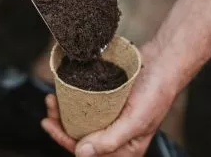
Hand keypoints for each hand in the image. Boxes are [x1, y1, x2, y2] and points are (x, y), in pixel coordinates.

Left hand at [41, 41, 177, 156]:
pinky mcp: (107, 97)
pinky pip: (85, 101)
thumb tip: (81, 153)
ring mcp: (110, 113)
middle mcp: (114, 132)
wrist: (162, 62)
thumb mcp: (137, 122)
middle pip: (80, 134)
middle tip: (49, 106)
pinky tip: (64, 90)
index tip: (49, 124)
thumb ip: (110, 140)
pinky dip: (73, 97)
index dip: (64, 140)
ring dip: (64, 109)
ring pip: (80, 117)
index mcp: (124, 146)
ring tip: (53, 97)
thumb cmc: (156, 94)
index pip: (88, 152)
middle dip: (61, 122)